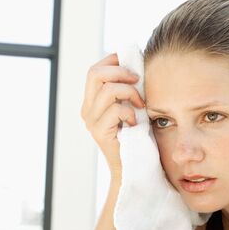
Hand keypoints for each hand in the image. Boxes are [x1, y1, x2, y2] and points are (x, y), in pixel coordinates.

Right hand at [80, 51, 145, 176]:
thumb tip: (137, 66)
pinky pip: (116, 110)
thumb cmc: (136, 138)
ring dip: (130, 93)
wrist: (132, 168)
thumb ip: (127, 91)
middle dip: (121, 71)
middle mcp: (87, 110)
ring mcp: (91, 121)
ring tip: (141, 105)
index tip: (134, 64)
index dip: (113, 61)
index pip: (95, 70)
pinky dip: (130, 112)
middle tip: (138, 80)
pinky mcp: (100, 132)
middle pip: (95, 73)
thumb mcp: (130, 108)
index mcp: (92, 101)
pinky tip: (135, 122)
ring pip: (108, 90)